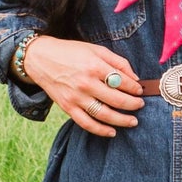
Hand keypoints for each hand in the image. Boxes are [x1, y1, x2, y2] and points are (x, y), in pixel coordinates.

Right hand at [21, 36, 143, 137]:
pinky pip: (86, 123)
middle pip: (116, 100)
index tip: (140, 90)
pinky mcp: (68, 107)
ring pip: (104, 114)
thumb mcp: (95, 49)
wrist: (40, 59)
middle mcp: (86, 83)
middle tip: (140, 105)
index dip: (135, 88)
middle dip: (133, 104)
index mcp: (94, 66)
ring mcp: (76, 97)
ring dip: (122, 120)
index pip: (122, 81)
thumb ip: (117, 61)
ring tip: (133, 121)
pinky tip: (112, 132)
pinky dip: (101, 130)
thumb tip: (134, 77)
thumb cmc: (70, 52)